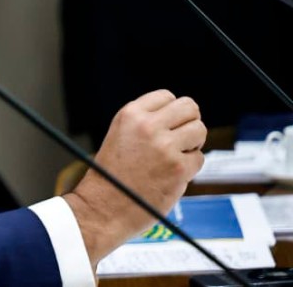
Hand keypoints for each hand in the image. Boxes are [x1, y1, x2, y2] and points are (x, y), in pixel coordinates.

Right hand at [64, 90, 205, 266]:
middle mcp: (147, 126)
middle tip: (180, 139)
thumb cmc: (112, 175)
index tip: (168, 126)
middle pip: (189, 107)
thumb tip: (180, 116)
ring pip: (200, 130)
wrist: (103, 207)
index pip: (166, 96)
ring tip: (176, 156)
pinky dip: (190, 167)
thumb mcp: (120, 134)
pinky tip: (171, 174)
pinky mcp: (178, 169)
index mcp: (130, 114)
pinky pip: (199, 158)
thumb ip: (146, 122)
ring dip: (193, 144)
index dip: (171, 112)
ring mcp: (164, 146)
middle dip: (189, 122)